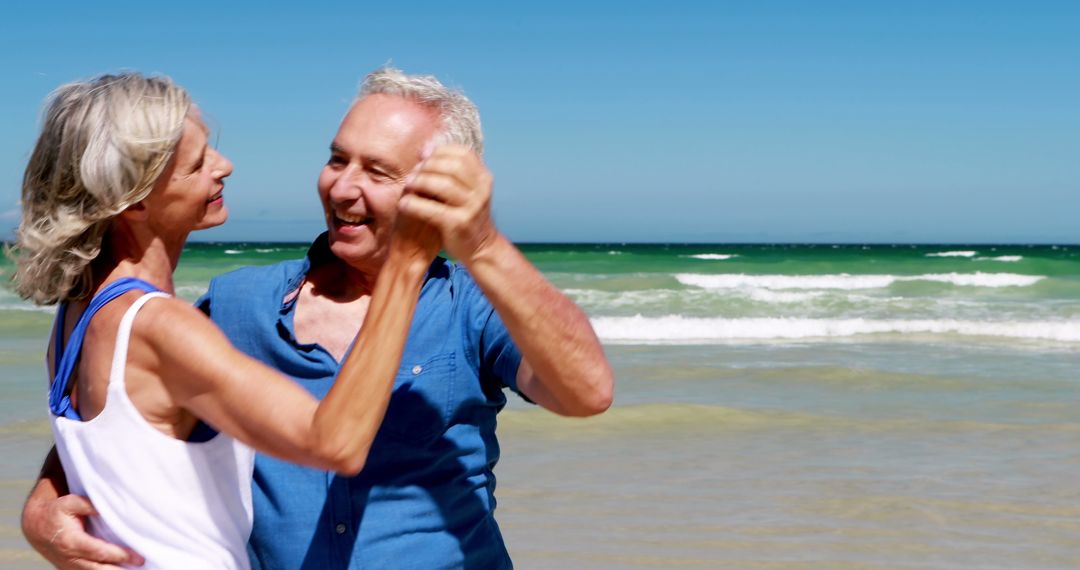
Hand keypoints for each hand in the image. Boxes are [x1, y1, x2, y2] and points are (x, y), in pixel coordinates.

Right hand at [22, 494, 143, 568]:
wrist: (37, 526)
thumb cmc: (57, 511)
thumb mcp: (69, 502)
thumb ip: (88, 504)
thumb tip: (106, 506)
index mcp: (72, 542)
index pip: (101, 552)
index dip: (120, 555)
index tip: (138, 557)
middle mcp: (71, 558)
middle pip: (99, 569)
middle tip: (142, 566)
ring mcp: (70, 566)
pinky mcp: (71, 569)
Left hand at [397, 145, 499, 264]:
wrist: (480, 248)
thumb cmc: (466, 215)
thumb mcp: (468, 191)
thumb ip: (453, 172)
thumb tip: (425, 149)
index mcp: (484, 178)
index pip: (463, 153)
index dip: (440, 150)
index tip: (423, 154)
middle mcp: (482, 190)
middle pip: (452, 166)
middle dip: (428, 166)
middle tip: (413, 172)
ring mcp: (472, 207)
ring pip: (443, 185)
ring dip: (421, 182)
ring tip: (408, 185)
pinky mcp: (459, 223)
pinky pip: (432, 209)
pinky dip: (415, 204)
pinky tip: (404, 204)